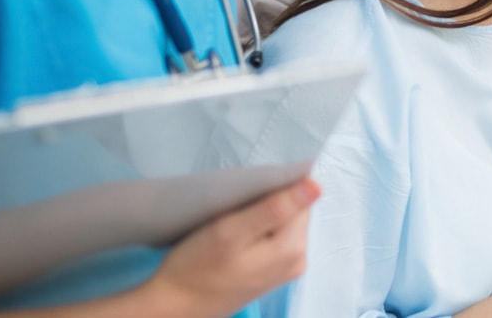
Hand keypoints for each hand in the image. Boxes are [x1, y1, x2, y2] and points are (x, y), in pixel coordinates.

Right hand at [144, 177, 320, 317]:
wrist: (176, 306)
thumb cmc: (197, 268)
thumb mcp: (231, 231)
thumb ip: (275, 208)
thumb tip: (315, 186)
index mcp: (293, 248)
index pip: (300, 197)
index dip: (273, 189)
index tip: (246, 198)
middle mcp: (298, 259)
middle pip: (294, 210)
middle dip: (267, 204)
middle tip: (234, 215)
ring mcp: (286, 267)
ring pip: (283, 223)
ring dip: (260, 218)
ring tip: (232, 228)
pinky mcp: (273, 270)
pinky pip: (272, 238)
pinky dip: (255, 232)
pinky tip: (234, 241)